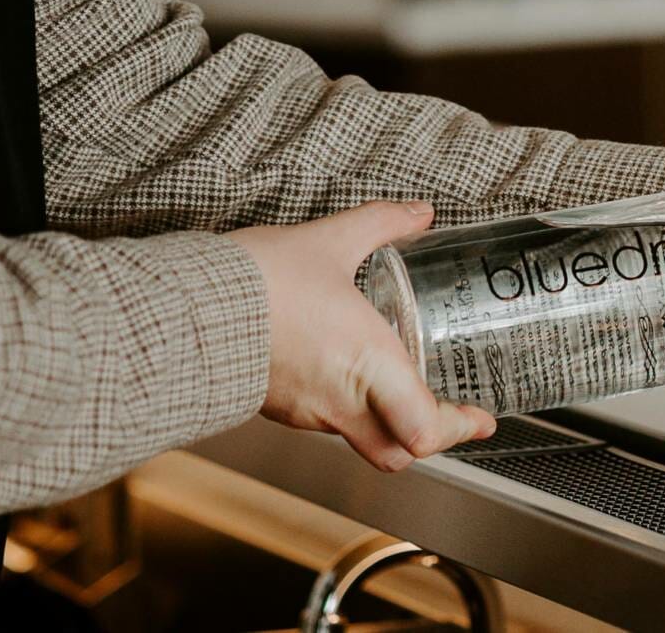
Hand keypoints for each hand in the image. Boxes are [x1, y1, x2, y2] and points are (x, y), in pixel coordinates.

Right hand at [226, 201, 495, 471]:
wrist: (182, 304)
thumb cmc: (256, 280)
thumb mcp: (329, 242)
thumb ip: (381, 224)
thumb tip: (419, 212)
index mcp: (367, 363)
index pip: (424, 429)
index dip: (459, 428)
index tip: (482, 417)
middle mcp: (341, 400)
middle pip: (398, 452)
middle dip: (429, 439)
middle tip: (448, 416)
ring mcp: (306, 411)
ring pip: (360, 437)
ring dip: (387, 419)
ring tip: (401, 386)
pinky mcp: (277, 407)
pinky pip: (325, 420)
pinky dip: (347, 407)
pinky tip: (346, 374)